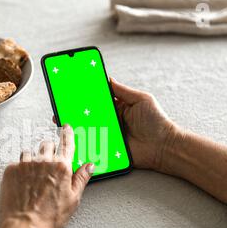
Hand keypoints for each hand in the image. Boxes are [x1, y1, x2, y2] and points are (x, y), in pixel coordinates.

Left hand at [0, 124, 94, 227]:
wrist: (24, 227)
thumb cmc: (49, 217)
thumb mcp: (73, 199)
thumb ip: (81, 178)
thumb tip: (90, 165)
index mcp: (61, 167)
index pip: (66, 142)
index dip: (67, 133)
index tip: (66, 127)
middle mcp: (43, 161)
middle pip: (47, 144)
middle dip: (49, 150)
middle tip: (48, 165)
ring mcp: (25, 164)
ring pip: (31, 151)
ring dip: (33, 159)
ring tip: (33, 177)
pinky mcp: (11, 169)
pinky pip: (17, 161)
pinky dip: (21, 168)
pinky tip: (23, 183)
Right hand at [52, 79, 177, 170]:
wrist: (164, 147)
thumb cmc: (156, 121)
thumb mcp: (141, 99)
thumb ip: (123, 91)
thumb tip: (107, 79)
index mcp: (118, 107)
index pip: (99, 99)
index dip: (86, 95)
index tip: (73, 90)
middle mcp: (112, 120)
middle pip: (90, 114)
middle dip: (77, 111)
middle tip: (62, 107)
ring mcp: (110, 135)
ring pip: (90, 129)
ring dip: (78, 126)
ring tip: (64, 121)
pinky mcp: (110, 148)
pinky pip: (95, 144)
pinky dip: (86, 142)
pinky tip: (76, 137)